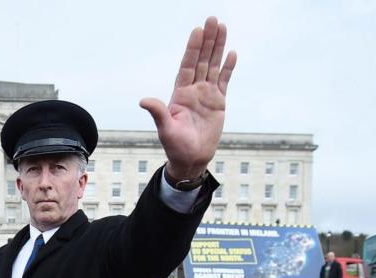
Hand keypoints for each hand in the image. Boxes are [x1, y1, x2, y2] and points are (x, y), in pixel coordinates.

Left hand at [140, 16, 236, 179]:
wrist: (191, 159)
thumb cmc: (175, 146)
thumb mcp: (166, 129)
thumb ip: (158, 112)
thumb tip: (143, 101)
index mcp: (180, 94)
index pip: (187, 66)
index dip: (192, 49)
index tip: (197, 31)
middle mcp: (193, 90)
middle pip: (202, 60)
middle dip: (207, 40)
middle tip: (212, 19)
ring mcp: (207, 95)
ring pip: (213, 66)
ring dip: (218, 47)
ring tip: (222, 27)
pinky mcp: (219, 102)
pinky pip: (224, 81)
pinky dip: (228, 68)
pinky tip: (231, 53)